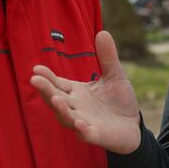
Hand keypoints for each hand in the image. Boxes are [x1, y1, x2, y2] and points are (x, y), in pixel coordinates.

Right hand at [30, 30, 140, 153]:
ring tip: (54, 98)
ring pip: (67, 117)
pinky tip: (80, 123)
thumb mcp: (114, 74)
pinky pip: (86, 134)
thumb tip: (102, 32)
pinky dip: (82, 129)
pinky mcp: (96, 135)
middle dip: (45, 90)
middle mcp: (76, 107)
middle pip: (56, 99)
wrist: (134, 125)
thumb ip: (107, 57)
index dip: (47, 77)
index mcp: (77, 92)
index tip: (36, 68)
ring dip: (60, 109)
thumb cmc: (119, 100)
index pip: (58, 84)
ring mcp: (84, 122)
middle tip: (34, 79)